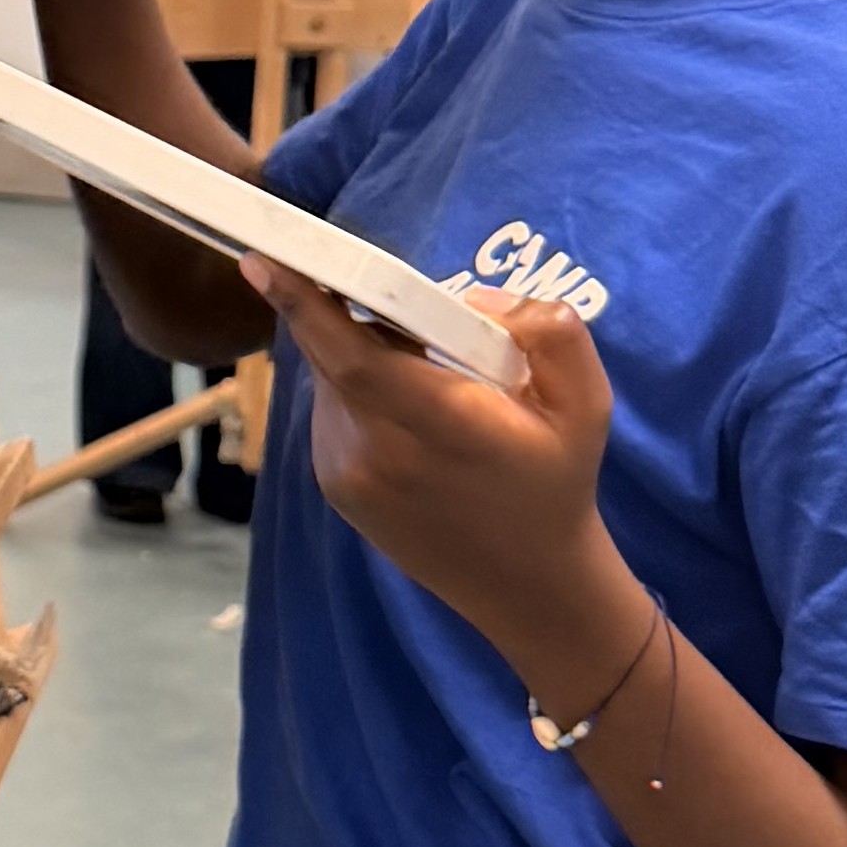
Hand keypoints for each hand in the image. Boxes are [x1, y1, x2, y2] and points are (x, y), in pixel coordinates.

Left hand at [251, 267, 643, 701]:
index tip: (260, 261)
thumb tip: (474, 299)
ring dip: (358, 355)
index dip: (303, 305)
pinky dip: (356, 390)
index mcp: (435, 425)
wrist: (527, 585)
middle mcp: (373, 451)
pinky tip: (406, 410)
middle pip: (330, 356)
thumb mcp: (585, 403)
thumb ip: (547, 333)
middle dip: (345, 311)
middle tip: (393, 301)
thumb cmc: (556, 484)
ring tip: (423, 370)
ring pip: (328, 381)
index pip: (350, 355)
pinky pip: (331, 412)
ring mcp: (344, 474)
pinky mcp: (333, 488)